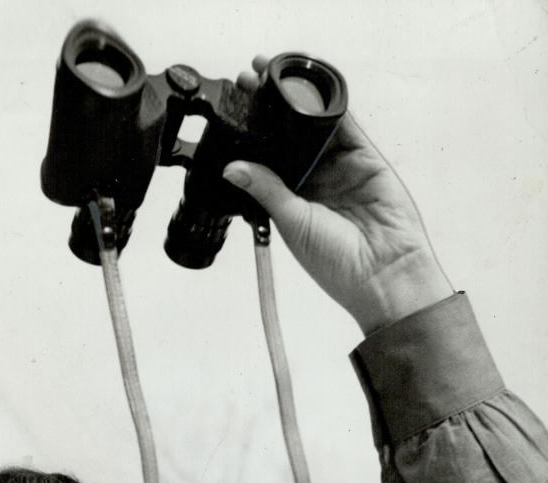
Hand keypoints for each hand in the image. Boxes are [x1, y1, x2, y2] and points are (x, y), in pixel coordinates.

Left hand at [225, 58, 453, 333]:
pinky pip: (346, 124)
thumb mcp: (292, 223)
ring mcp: (340, 168)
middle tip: (247, 81)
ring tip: (271, 74)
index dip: (251, 135)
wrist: (384, 274)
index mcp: (292, 200)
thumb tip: (232, 168)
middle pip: (289, 136)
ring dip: (296, 100)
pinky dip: (330, 103)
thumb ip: (266, 188)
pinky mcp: (365, 158)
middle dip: (269, 109)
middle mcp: (315, 181)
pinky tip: (311, 85)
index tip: (233, 111)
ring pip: (315, 125)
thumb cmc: (338, 265)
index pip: (268, 159)